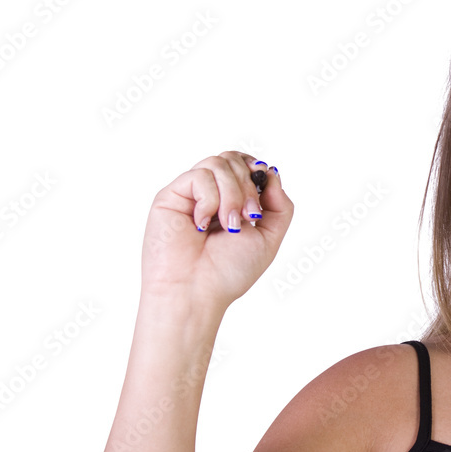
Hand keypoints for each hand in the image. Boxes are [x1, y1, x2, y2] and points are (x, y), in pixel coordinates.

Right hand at [140, 151, 292, 311]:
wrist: (197, 292)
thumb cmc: (228, 272)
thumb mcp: (269, 237)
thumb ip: (279, 204)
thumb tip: (271, 173)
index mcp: (232, 202)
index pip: (244, 165)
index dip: (256, 171)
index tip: (262, 194)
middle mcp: (211, 195)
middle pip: (233, 159)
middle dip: (248, 186)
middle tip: (249, 217)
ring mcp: (191, 194)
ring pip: (218, 163)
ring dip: (232, 194)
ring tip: (229, 224)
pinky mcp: (171, 195)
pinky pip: (199, 176)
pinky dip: (209, 200)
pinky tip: (202, 224)